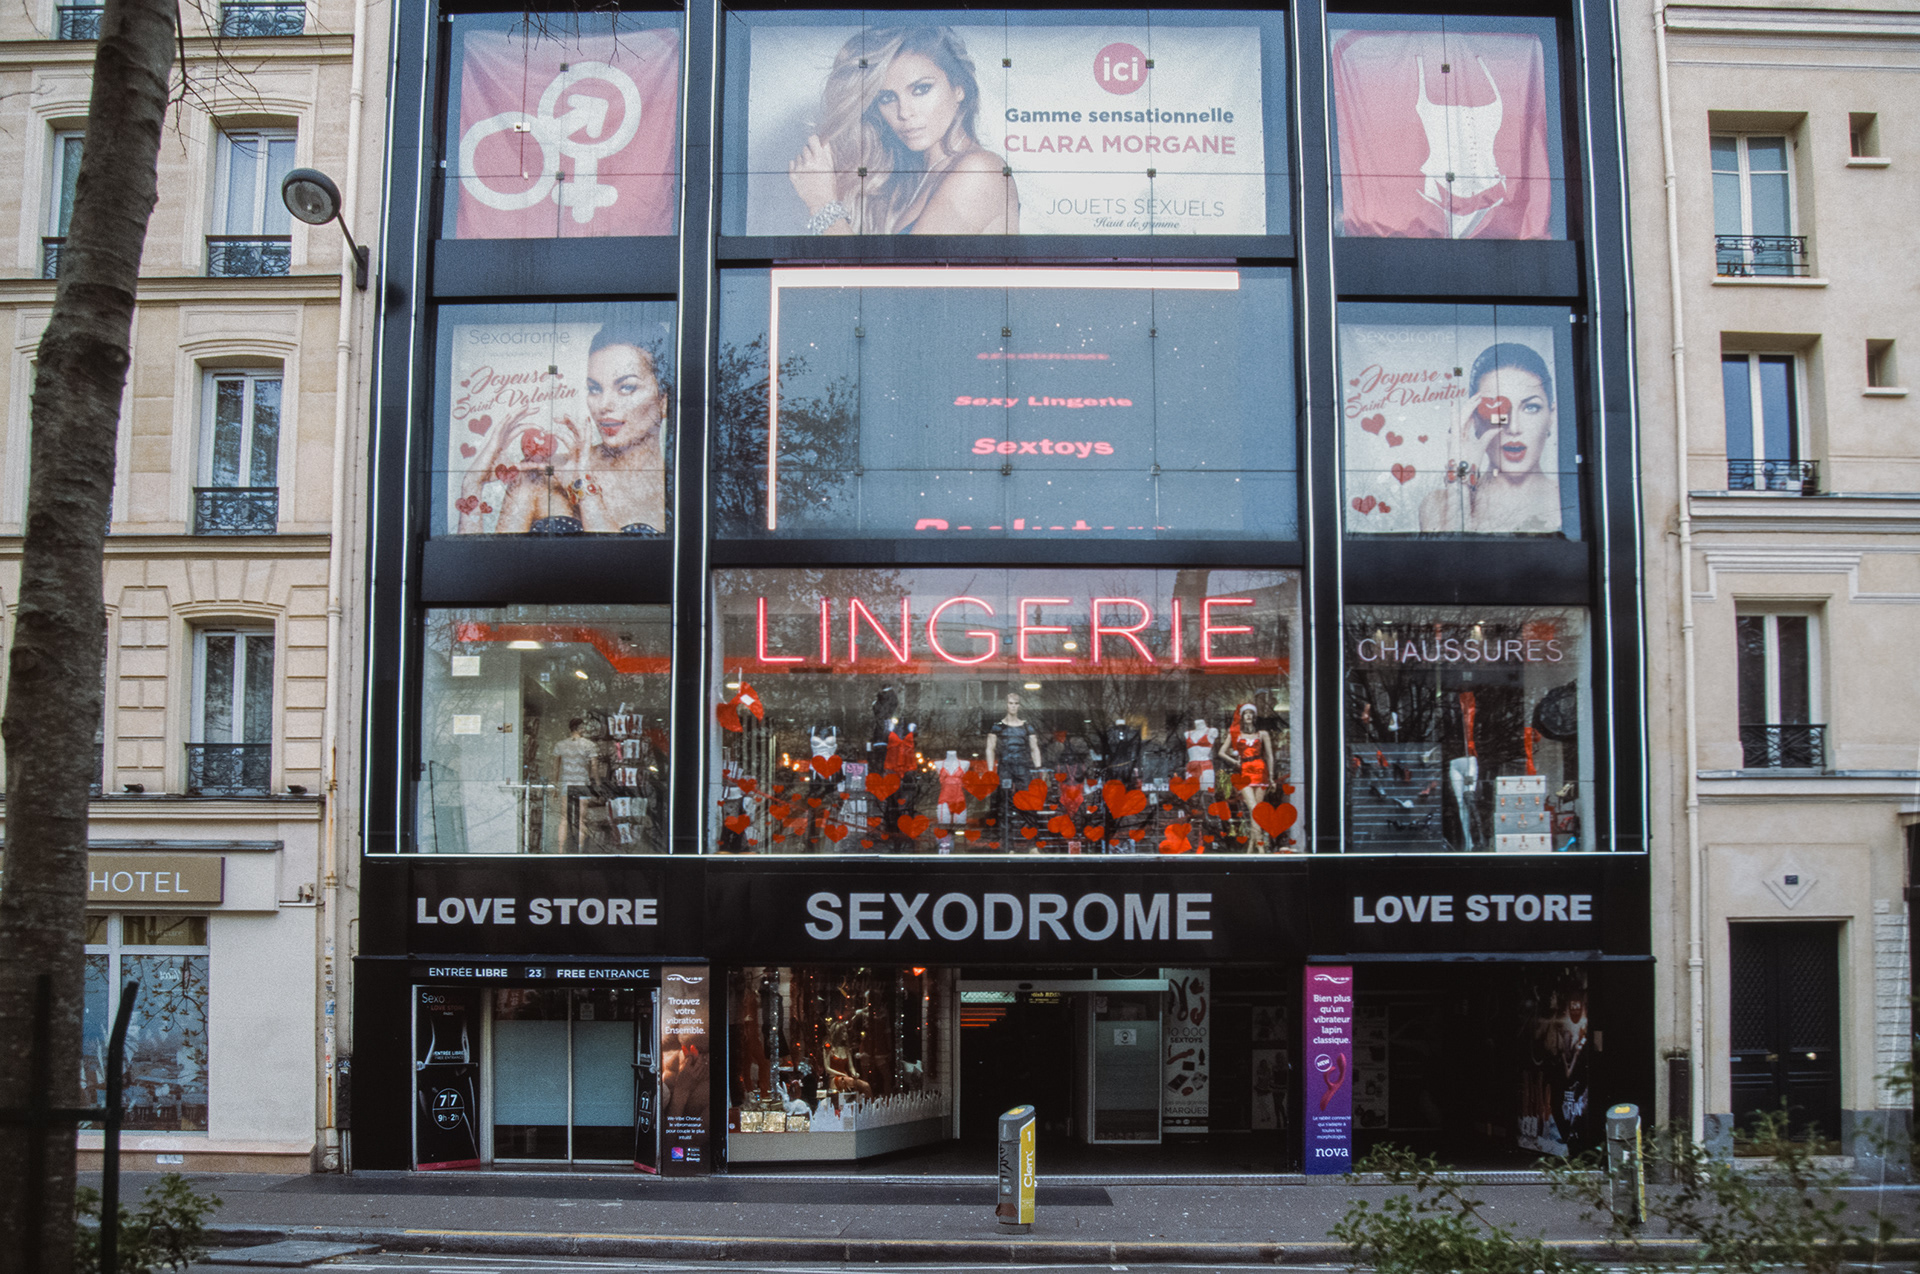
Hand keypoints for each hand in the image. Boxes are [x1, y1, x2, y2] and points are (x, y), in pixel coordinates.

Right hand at [453, 406, 534, 531]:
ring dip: (517, 413)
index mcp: (504, 441)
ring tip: (527, 406)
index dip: (529, 424)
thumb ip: (528, 466)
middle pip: (514, 421)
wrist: (479, 477)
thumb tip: (543, 466)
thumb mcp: (515, 468)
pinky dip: (505, 421)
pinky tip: (512, 415)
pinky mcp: (492, 442)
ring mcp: (495, 438)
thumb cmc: (493, 473)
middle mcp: (500, 437)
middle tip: (538, 407)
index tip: (542, 427)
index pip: (518, 428)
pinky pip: (499, 428)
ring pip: (507, 421)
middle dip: (525, 413)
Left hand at [788, 135, 839, 214]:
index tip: (814, 143)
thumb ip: (826, 153)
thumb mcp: (831, 168)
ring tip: (809, 171)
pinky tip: (802, 172)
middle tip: (813, 163)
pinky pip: (792, 164)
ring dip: (803, 161)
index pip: (812, 139)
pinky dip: (795, 166)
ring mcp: (799, 169)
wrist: (821, 202)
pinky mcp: (793, 176)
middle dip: (809, 153)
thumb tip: (823, 142)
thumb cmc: (828, 186)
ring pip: (798, 157)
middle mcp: (808, 162)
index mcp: (819, 159)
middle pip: (805, 148)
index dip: (814, 141)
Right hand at [1446, 396, 1497, 485]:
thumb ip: (1489, 435)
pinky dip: (1455, 413)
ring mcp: (1453, 435)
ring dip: (1468, 406)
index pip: (1468, 416)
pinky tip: (1457, 405)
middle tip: (1480, 394)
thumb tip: (1500, 427)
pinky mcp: (1451, 439)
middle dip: (1471, 402)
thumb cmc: (1470, 463)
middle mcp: (1456, 433)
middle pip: (1464, 413)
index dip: (1474, 406)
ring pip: (1460, 416)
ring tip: (1477, 398)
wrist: (1463, 476)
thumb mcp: (1482, 445)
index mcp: (1462, 434)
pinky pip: (1453, 424)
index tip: (1481, 398)